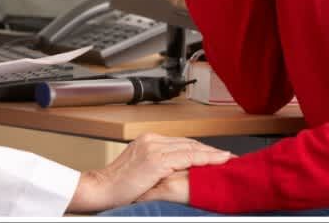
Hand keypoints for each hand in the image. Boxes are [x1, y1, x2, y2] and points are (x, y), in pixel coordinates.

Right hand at [67, 134, 231, 212]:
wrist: (99, 189)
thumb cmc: (117, 185)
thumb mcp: (142, 169)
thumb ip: (161, 164)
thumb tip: (182, 169)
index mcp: (149, 140)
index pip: (182, 142)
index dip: (201, 148)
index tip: (217, 154)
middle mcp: (152, 139)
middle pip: (189, 143)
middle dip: (210, 150)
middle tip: (228, 156)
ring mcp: (154, 147)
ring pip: (191, 148)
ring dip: (212, 154)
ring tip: (228, 159)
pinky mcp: (156, 159)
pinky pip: (188, 157)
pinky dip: (205, 158)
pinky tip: (217, 161)